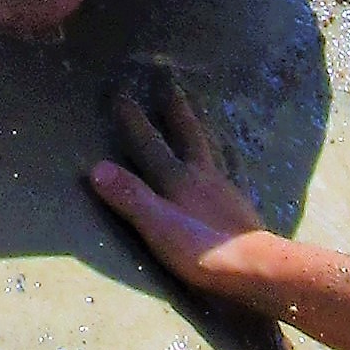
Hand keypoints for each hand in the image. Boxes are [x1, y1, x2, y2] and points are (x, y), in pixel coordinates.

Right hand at [88, 74, 274, 296]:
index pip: (150, 144)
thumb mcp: (156, 225)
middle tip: (170, 83)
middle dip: (176, 109)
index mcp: (178, 179)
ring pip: (214, 147)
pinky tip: (235, 155)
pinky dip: (233, 159)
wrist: (253, 267)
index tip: (120, 93)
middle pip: (189, 134)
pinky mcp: (243, 205)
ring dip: (205, 127)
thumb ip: (129, 196)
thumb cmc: (200, 250)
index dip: (133, 120)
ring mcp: (226, 187)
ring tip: (203, 111)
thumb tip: (96, 167)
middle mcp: (203, 174)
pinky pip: (236, 173)